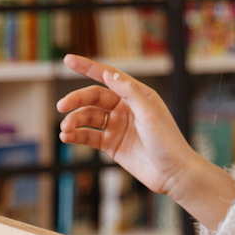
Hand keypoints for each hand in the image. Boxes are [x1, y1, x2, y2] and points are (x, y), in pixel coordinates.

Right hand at [56, 55, 199, 197]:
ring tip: (65, 129)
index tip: (68, 60)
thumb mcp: (149, 113)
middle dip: (76, 100)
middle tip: (61, 106)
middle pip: (93, 98)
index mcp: (137, 95)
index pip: (108, 76)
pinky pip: (89, 136)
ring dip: (74, 120)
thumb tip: (107, 74)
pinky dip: (76, 135)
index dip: (87, 67)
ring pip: (89, 117)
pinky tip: (67, 137)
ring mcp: (117, 126)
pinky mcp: (112, 145)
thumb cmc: (167, 141)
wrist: (173, 174)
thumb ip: (129, 92)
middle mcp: (125, 108)